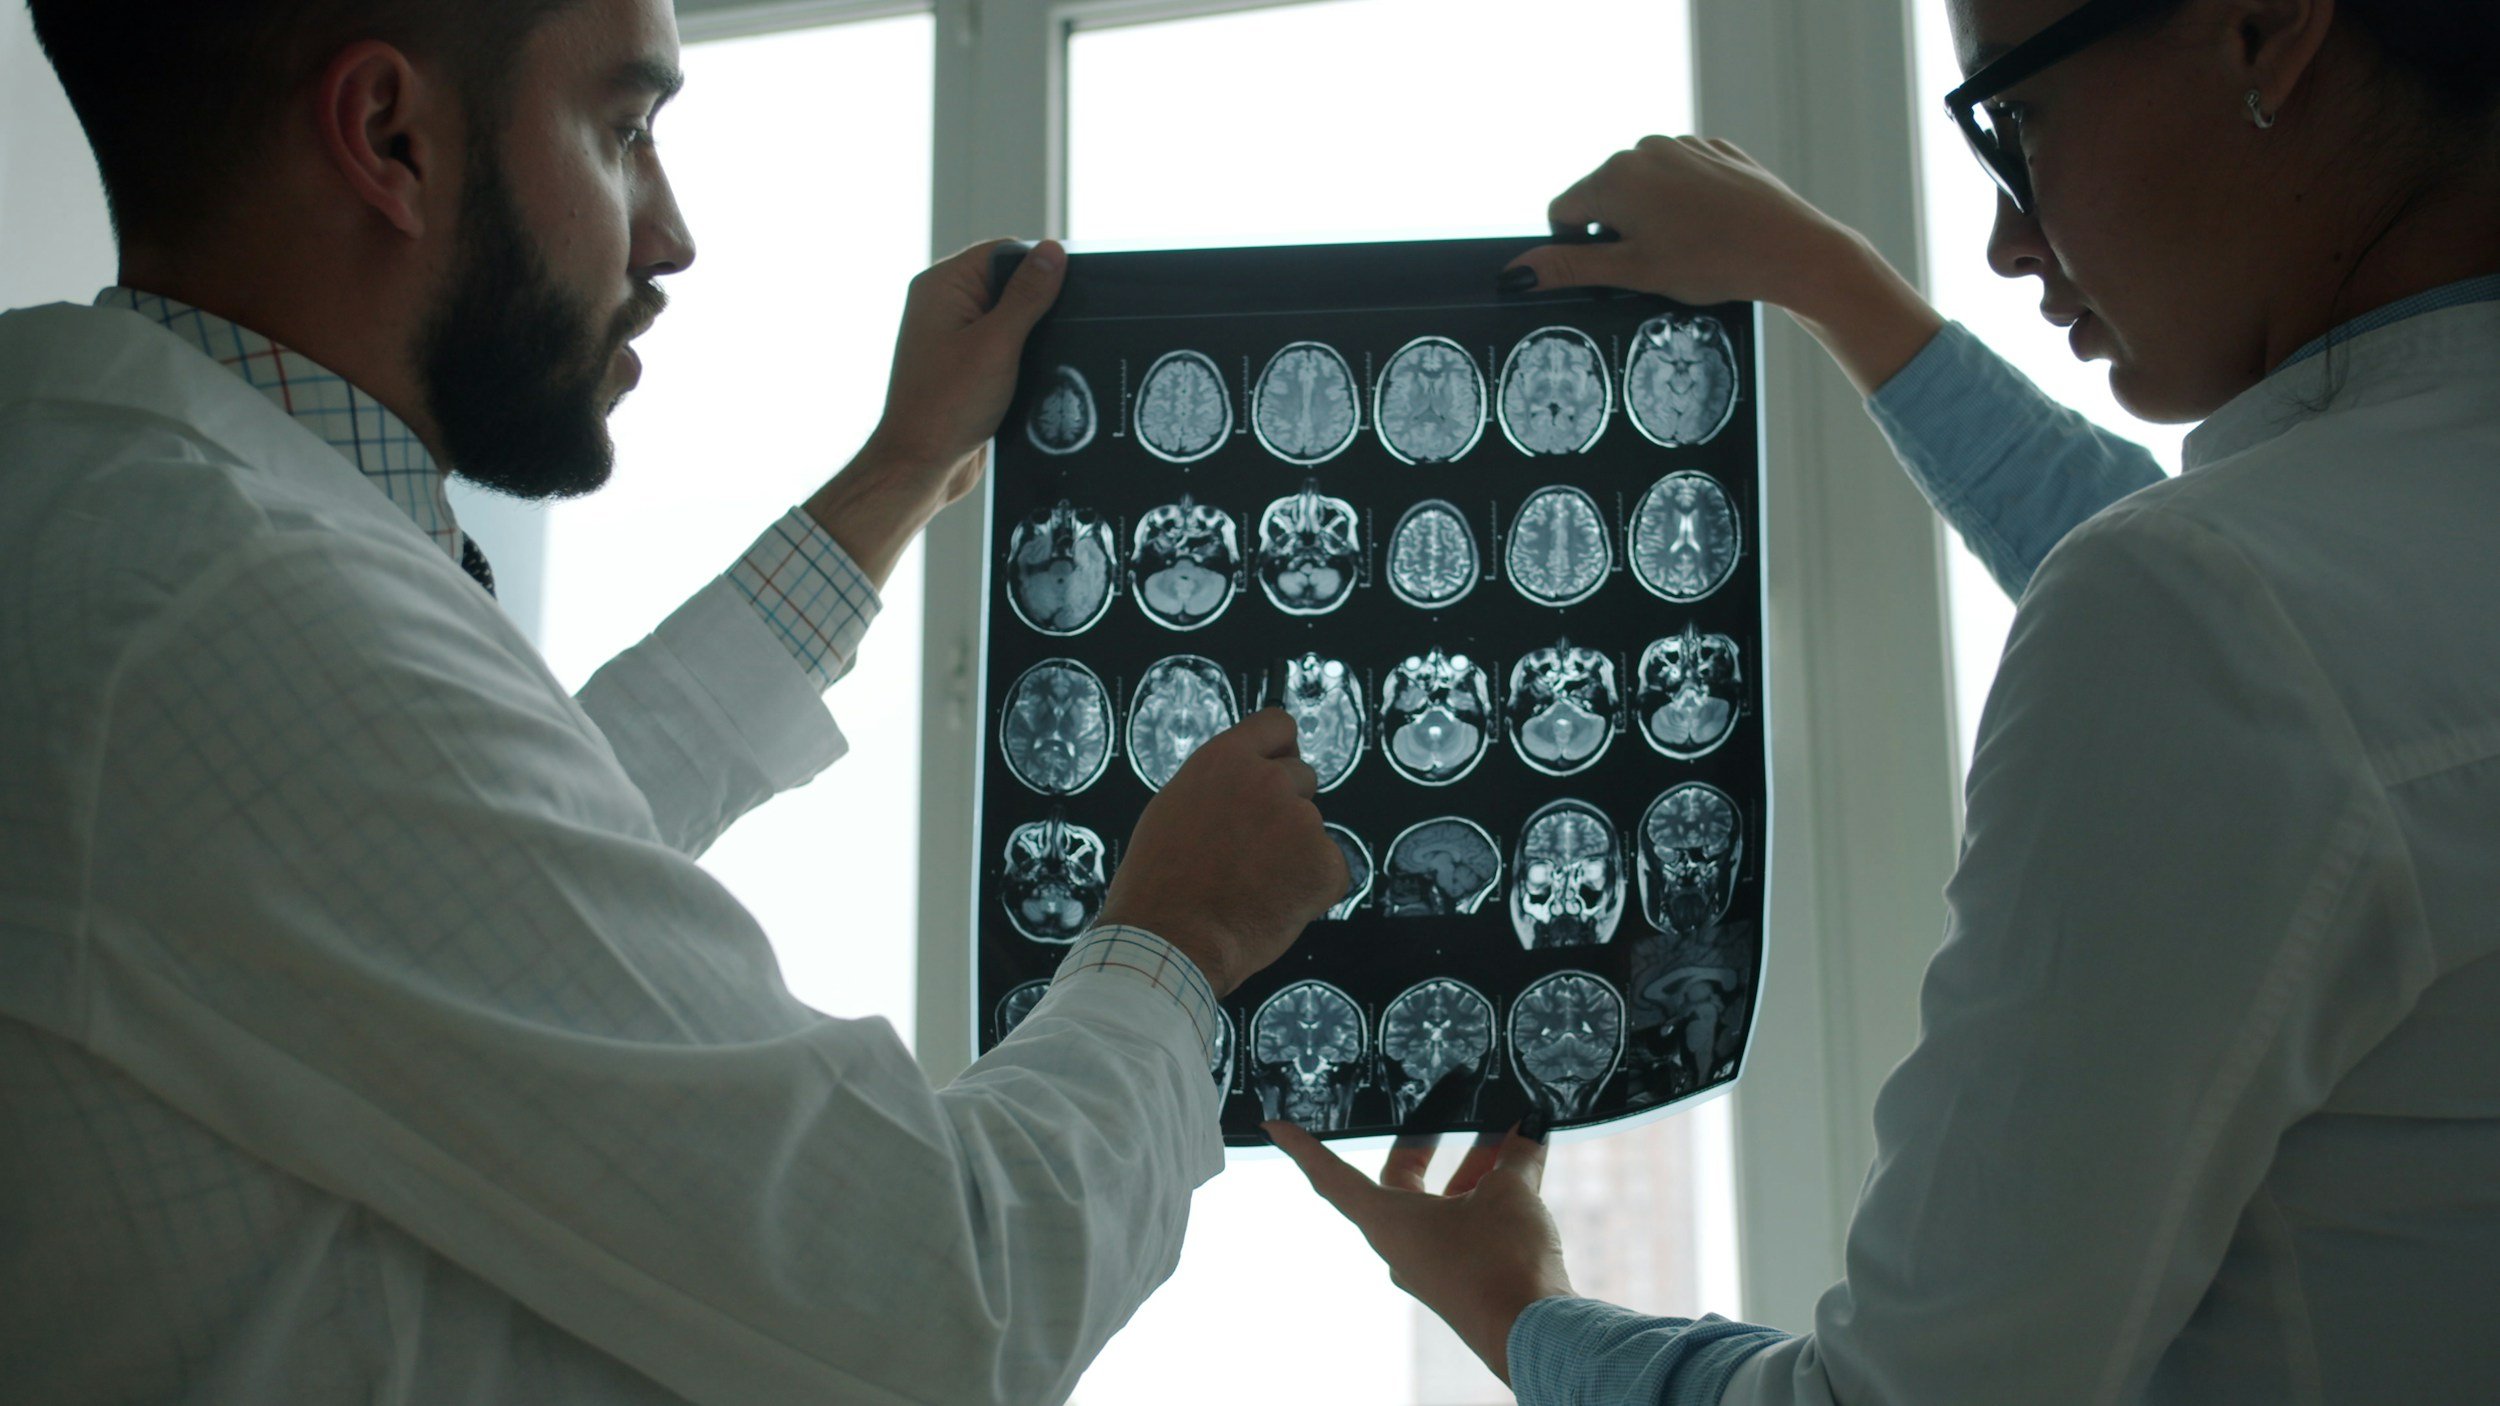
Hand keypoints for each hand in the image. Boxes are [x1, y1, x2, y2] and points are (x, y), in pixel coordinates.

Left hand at [804, 239, 1065, 585]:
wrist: (920, 467)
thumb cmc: (947, 407)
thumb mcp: (997, 344)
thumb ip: (1027, 296)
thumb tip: (1052, 251)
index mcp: (942, 286)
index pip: (1002, 252)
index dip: (1038, 266)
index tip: (1070, 288)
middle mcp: (944, 306)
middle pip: (1008, 285)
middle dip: (1039, 305)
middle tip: (1065, 325)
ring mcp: (954, 337)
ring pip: (1011, 320)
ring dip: (1034, 336)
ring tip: (1051, 354)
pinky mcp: (967, 367)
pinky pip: (1005, 348)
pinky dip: (1025, 358)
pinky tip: (1040, 374)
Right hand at [1095, 709, 1346, 996]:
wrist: (1171, 940)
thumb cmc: (1160, 884)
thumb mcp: (1175, 808)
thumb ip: (1220, 784)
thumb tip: (1250, 780)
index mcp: (1225, 760)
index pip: (1278, 725)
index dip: (1279, 750)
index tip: (1278, 766)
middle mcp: (1268, 781)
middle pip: (1302, 777)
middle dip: (1285, 808)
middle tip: (1252, 849)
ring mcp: (1301, 821)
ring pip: (1312, 827)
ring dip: (1294, 851)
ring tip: (1251, 885)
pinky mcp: (1325, 864)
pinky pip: (1330, 868)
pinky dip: (1311, 888)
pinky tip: (1274, 903)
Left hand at [1269, 1121, 1572, 1384]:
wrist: (1533, 1333)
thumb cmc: (1501, 1262)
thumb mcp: (1510, 1193)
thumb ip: (1515, 1156)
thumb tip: (1526, 1131)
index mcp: (1388, 1220)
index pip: (1332, 1176)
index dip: (1304, 1148)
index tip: (1275, 1127)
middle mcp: (1401, 1244)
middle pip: (1399, 1181)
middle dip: (1426, 1143)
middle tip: (1446, 1107)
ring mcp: (1430, 1265)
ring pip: (1440, 1202)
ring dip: (1471, 1169)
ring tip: (1508, 1135)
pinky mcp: (1460, 1279)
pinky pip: (1463, 1225)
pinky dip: (1486, 1196)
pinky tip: (1521, 1175)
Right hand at [1508, 136, 1942, 393]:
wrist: (1791, 248)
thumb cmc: (1714, 262)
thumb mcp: (1634, 273)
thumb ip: (1571, 267)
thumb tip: (1518, 272)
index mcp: (1615, 177)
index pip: (1562, 213)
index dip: (1578, 248)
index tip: (1614, 269)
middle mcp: (1643, 150)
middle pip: (1603, 196)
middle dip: (1617, 230)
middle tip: (1655, 263)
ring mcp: (1682, 145)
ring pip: (1642, 187)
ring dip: (1651, 216)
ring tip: (1688, 247)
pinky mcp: (1715, 150)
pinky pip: (1680, 178)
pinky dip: (1685, 203)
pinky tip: (1711, 228)